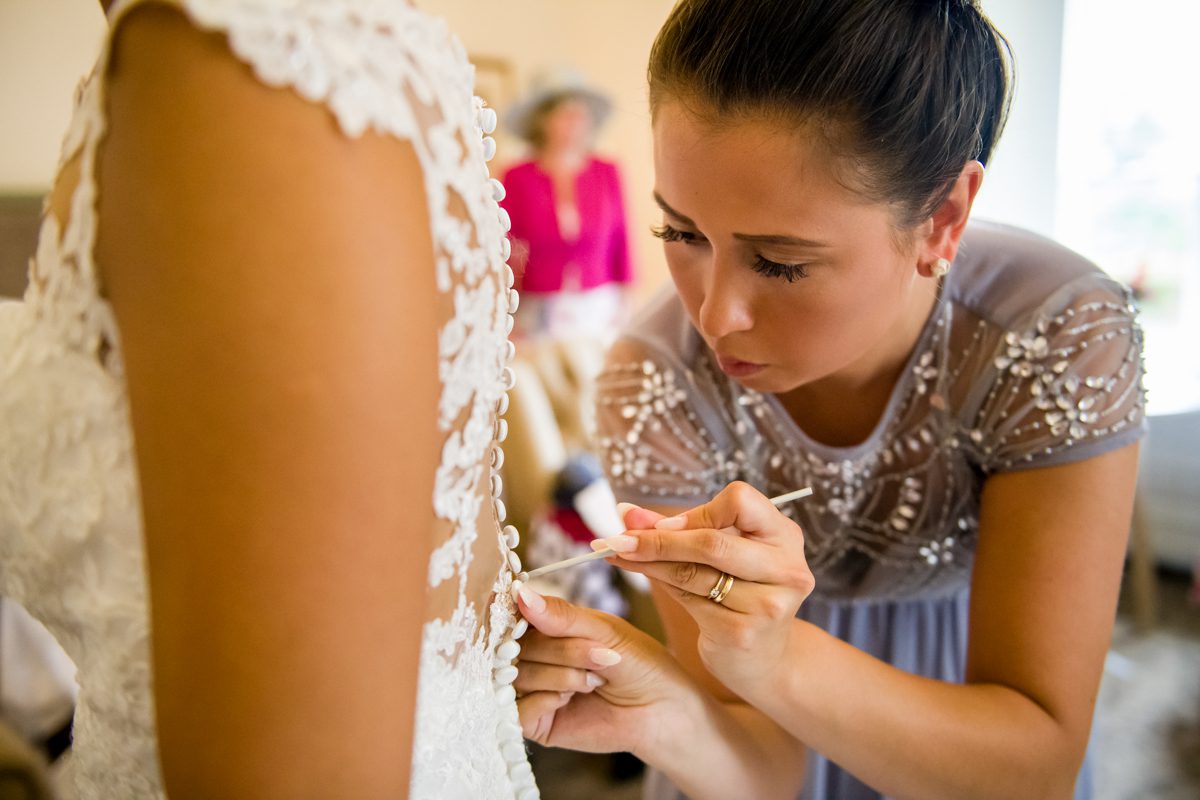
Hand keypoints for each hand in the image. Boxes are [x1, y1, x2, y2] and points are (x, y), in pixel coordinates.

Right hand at [513, 579, 697, 757]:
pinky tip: (569, 701)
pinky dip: (544, 701)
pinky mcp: (536, 722)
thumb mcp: (603, 631)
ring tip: (594, 682)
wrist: (663, 710)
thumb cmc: (639, 664)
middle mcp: (534, 657)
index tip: (541, 620)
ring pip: (518, 676)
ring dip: (560, 677)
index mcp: (548, 627)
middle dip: (562, 652)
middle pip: (516, 646)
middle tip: (601, 658)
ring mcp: (533, 690)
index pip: (515, 615)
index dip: (524, 616)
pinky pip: (517, 710)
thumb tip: (521, 594)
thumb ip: (561, 616)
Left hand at [594, 482, 814, 694]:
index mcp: (785, 536)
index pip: (742, 501)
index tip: (667, 523)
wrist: (766, 658)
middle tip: (618, 537)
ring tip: (616, 552)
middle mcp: (786, 568)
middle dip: (658, 538)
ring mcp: (768, 604)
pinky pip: (689, 598)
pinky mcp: (743, 632)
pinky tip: (640, 574)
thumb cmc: (741, 593)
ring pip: (693, 571)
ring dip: (648, 560)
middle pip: (712, 541)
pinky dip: (658, 583)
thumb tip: (627, 513)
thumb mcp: (724, 554)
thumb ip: (681, 528)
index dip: (699, 511)